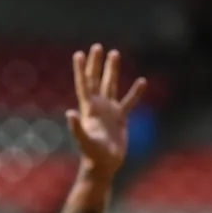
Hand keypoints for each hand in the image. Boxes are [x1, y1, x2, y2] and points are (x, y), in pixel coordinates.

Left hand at [66, 44, 146, 178]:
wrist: (104, 165)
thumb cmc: (92, 155)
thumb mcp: (84, 141)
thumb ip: (77, 127)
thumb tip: (70, 113)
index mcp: (89, 109)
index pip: (84, 85)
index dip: (80, 70)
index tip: (78, 54)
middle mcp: (98, 107)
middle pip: (96, 80)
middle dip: (96, 64)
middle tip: (97, 47)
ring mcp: (109, 111)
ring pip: (111, 86)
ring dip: (112, 70)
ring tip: (114, 53)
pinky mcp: (120, 118)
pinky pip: (128, 101)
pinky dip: (135, 92)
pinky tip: (142, 81)